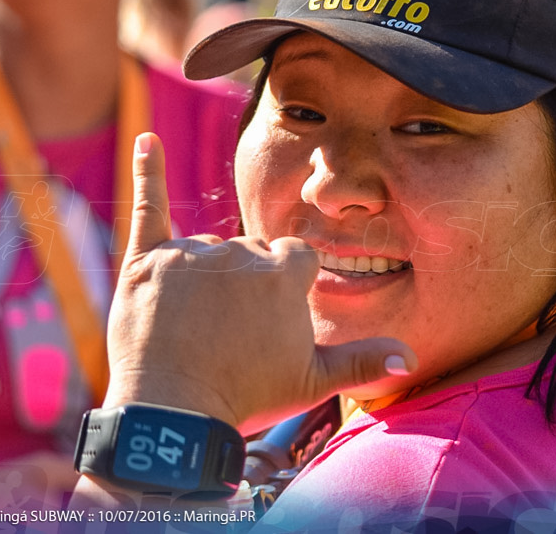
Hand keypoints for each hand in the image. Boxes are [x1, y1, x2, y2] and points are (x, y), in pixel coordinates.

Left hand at [104, 133, 416, 433]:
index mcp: (284, 272)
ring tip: (197, 325)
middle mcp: (239, 252)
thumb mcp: (312, 381)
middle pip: (250, 250)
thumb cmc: (247, 397)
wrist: (173, 417)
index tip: (272, 321)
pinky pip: (149, 207)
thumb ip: (361, 359)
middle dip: (246, 282)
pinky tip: (147, 138)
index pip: (295, 258)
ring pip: (207, 248)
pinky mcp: (147, 261)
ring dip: (206, 274)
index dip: (286, 289)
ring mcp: (190, 254)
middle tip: (232, 331)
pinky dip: (146, 171)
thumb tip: (409, 356)